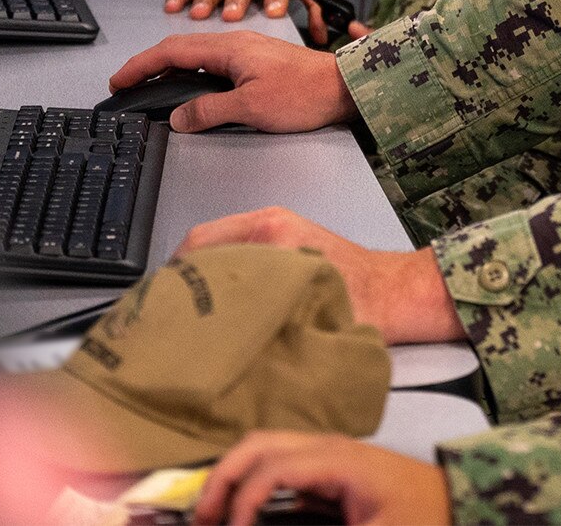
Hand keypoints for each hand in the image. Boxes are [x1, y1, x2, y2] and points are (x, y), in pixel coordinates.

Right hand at [109, 32, 358, 132]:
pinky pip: (214, 65)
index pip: (171, 52)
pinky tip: (193, 89)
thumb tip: (179, 118)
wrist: (345, 88)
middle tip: (128, 85)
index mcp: (229, 49)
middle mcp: (236, 44)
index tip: (119, 80)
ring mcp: (248, 52)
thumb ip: (209, 111)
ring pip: (198, 57)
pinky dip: (193, 75)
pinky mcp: (259, 64)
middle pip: (180, 50)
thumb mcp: (251, 108)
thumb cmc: (306, 94)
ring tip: (152, 88)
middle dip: (149, 66)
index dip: (141, 66)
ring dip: (171, 70)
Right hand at [177, 206, 467, 344]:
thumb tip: (212, 337)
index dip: (173, 277)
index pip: (199, 243)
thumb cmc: (365, 302)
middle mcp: (271, 224)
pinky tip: (220, 307)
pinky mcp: (285, 241)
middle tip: (166, 314)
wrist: (399, 294)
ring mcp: (278, 228)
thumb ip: (259, 316)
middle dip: (182, 279)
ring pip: (219, 250)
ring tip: (188, 314)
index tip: (161, 304)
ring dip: (202, 279)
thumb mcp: (305, 313)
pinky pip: (239, 253)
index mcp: (272, 232)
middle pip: (203, 244)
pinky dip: (223, 276)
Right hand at [192, 432, 449, 525]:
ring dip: (232, 476)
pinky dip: (251, 478)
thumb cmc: (422, 518)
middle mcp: (326, 446)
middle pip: (257, 445)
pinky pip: (278, 460)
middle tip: (201, 522)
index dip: (243, 503)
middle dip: (222, 480)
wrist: (458, 500)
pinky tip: (242, 512)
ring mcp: (326, 451)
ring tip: (212, 516)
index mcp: (338, 460)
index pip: (271, 469)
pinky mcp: (328, 464)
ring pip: (264, 447)